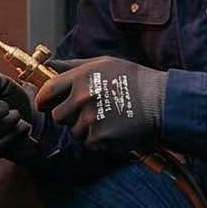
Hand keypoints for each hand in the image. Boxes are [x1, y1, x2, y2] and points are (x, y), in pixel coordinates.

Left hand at [33, 57, 164, 152]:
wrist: (162, 101)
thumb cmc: (133, 79)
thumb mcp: (103, 64)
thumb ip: (74, 66)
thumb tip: (49, 67)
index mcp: (81, 78)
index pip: (47, 92)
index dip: (44, 100)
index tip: (45, 104)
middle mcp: (83, 99)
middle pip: (57, 116)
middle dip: (67, 116)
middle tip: (86, 111)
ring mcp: (91, 121)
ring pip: (74, 132)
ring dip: (85, 128)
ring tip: (107, 117)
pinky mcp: (101, 139)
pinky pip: (89, 143)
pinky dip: (99, 140)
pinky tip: (114, 128)